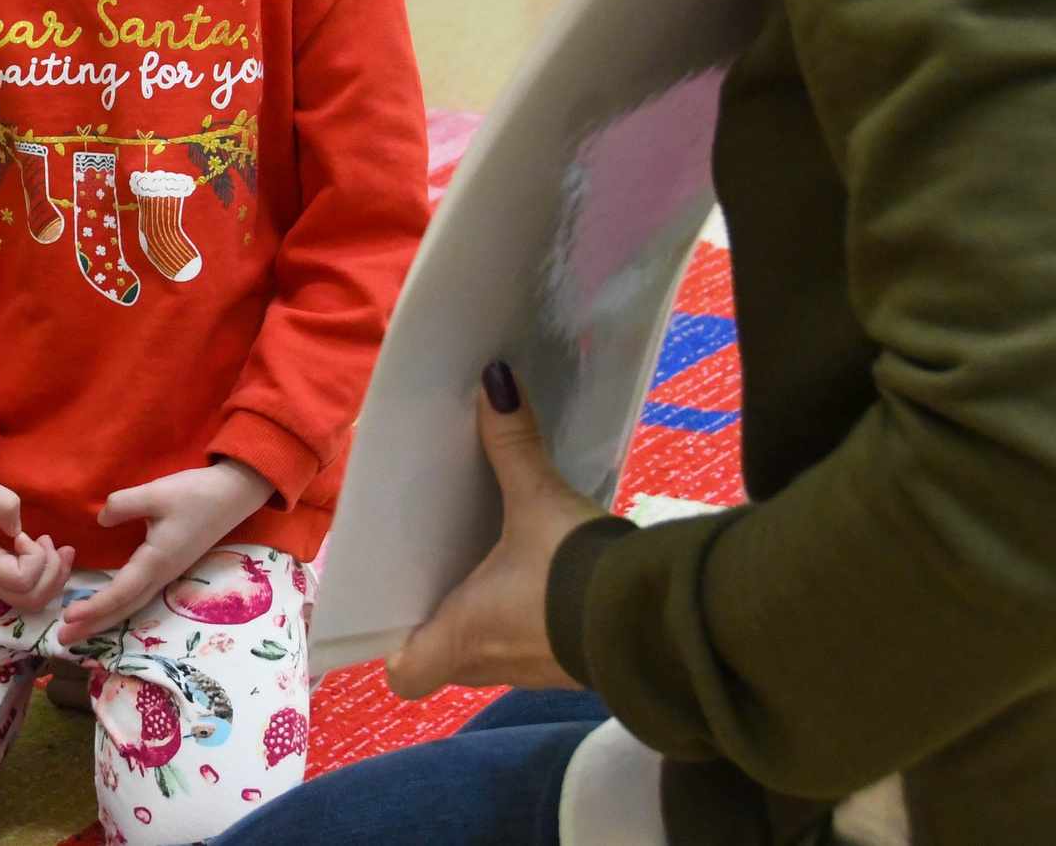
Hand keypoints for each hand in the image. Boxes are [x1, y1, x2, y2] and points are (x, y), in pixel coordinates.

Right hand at [0, 449, 74, 616]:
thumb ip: (4, 504)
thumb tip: (18, 530)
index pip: (20, 580)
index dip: (35, 558)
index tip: (26, 534)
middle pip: (30, 599)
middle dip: (52, 573)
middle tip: (50, 542)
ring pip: (32, 602)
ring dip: (53, 579)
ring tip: (60, 550)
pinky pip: (27, 593)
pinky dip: (47, 579)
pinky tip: (51, 556)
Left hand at [57, 459, 272, 643]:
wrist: (232, 495)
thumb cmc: (195, 494)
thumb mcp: (156, 492)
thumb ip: (123, 504)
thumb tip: (101, 520)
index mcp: (157, 560)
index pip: (121, 592)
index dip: (94, 606)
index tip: (69, 616)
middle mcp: (162, 574)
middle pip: (125, 608)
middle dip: (94, 625)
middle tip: (63, 639)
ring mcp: (167, 573)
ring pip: (132, 605)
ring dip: (104, 619)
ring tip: (78, 630)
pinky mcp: (169, 567)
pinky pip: (139, 595)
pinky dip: (118, 607)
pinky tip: (107, 608)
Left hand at [386, 364, 601, 698]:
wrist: (659, 614)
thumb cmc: (574, 570)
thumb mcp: (538, 499)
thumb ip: (511, 443)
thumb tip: (492, 379)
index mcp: (464, 635)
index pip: (406, 675)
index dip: (396, 648)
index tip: (397, 611)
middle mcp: (494, 664)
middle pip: (446, 659)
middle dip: (441, 620)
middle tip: (438, 569)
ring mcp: (539, 671)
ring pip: (492, 654)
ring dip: (487, 619)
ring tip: (485, 565)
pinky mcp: (576, 664)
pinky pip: (535, 647)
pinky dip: (530, 620)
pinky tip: (541, 578)